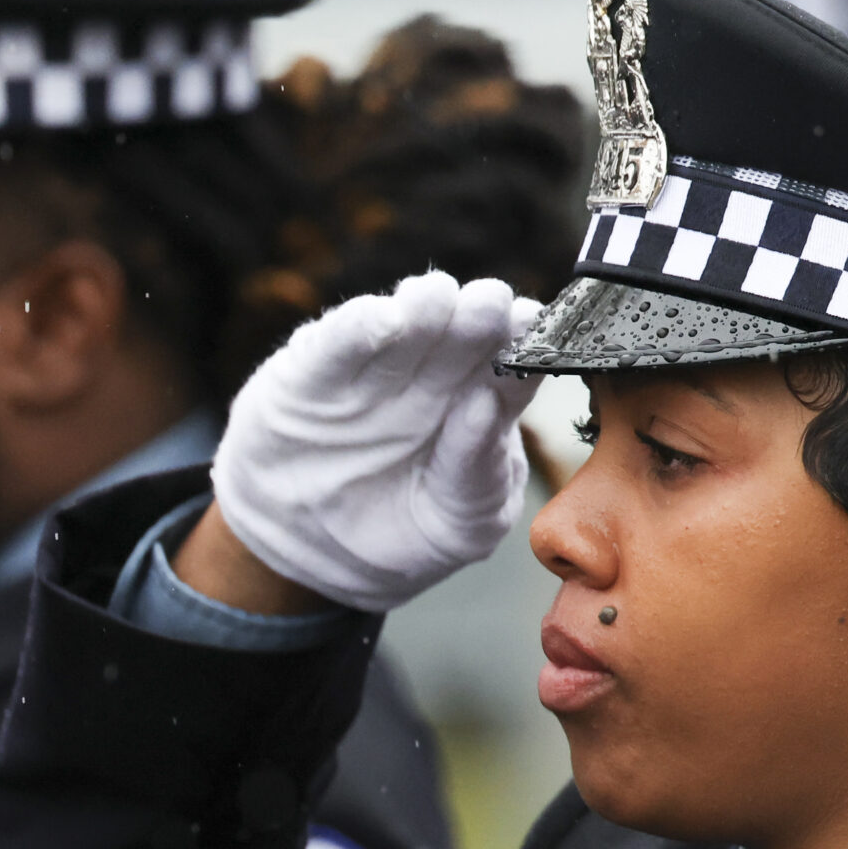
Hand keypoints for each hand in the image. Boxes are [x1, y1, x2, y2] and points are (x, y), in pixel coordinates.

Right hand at [210, 271, 540, 614]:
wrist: (313, 551)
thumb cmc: (406, 537)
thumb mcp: (459, 523)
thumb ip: (479, 473)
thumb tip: (486, 405)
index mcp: (480, 411)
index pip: (508, 375)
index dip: (523, 348)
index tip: (535, 326)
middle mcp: (431, 380)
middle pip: (462, 340)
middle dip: (479, 317)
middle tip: (492, 301)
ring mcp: (372, 375)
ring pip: (404, 332)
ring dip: (422, 311)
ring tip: (436, 297)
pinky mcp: (311, 375)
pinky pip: (336, 349)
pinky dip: (356, 331)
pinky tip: (379, 318)